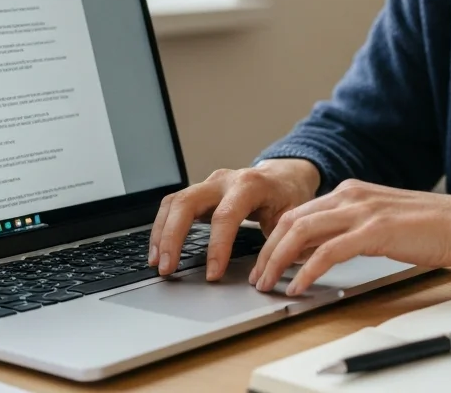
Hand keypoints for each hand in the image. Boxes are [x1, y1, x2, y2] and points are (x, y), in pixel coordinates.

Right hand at [147, 159, 319, 279]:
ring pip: (174, 202)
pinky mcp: (200, 192)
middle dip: (173, 236)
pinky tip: (159, 250)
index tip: (212, 275)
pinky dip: (162, 228)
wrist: (284, 175)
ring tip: (157, 263)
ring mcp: (209, 184)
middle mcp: (225, 180)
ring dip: (161, 233)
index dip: (217, 246)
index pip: (225, 215)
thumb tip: (267, 274)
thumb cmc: (289, 196)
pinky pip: (173, 205)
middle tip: (168, 268)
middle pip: (187, 202)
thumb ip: (280, 241)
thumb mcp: (293, 216)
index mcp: (250, 185)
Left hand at [248, 179, 450, 295]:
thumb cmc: (430, 226)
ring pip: (301, 233)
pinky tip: (298, 286)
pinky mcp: (374, 230)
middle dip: (268, 251)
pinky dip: (306, 271)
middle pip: (291, 220)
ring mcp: (362, 210)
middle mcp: (351, 195)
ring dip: (278, 261)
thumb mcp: (380, 221)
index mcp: (351, 190)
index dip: (275, 239)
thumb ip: (351, 229)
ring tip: (267, 284)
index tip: (265, 262)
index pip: (298, 212)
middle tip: (257, 277)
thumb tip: (320, 251)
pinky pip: (327, 252)